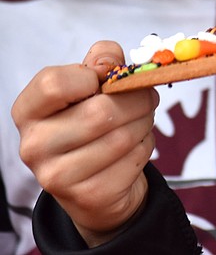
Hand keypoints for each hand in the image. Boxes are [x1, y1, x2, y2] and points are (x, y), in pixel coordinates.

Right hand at [12, 41, 158, 246]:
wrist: (95, 184)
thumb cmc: (91, 122)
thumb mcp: (91, 85)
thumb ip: (102, 60)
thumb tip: (111, 60)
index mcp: (29, 110)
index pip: (55, 84)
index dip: (93, 76)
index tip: (106, 80)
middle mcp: (35, 145)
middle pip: (101, 112)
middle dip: (138, 101)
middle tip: (146, 99)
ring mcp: (58, 176)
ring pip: (122, 137)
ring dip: (145, 123)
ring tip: (140, 121)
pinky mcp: (88, 195)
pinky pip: (133, 159)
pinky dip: (145, 146)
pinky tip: (134, 147)